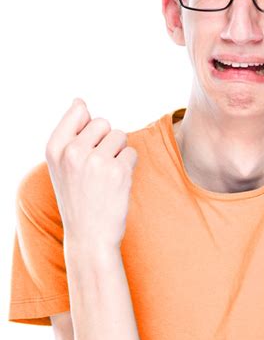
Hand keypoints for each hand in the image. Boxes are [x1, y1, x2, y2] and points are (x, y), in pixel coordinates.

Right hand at [44, 97, 137, 249]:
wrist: (89, 237)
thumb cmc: (78, 199)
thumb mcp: (61, 167)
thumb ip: (70, 135)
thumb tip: (80, 102)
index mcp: (55, 148)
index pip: (78, 110)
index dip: (89, 127)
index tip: (87, 148)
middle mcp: (73, 152)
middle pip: (103, 122)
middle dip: (106, 140)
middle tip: (98, 167)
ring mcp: (96, 161)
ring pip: (120, 136)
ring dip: (119, 153)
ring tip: (107, 176)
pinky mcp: (119, 172)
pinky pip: (132, 152)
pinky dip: (130, 166)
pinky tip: (117, 183)